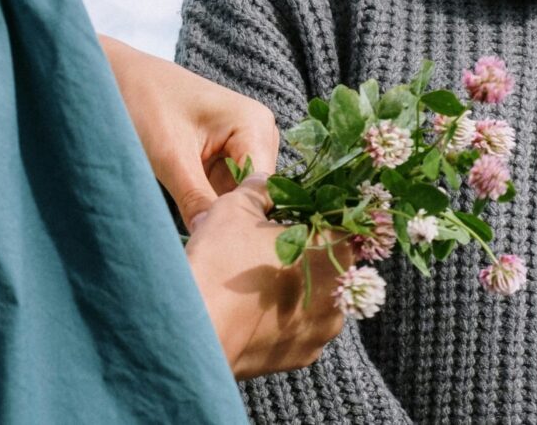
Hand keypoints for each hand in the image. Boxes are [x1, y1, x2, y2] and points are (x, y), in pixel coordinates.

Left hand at [100, 35, 278, 229]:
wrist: (119, 78)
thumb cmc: (144, 103)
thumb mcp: (169, 156)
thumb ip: (195, 199)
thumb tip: (212, 240)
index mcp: (255, 124)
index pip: (263, 188)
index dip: (242, 219)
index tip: (217, 246)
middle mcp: (260, 133)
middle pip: (255, 194)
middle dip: (231, 219)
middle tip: (205, 244)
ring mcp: (244, 144)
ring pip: (240, 196)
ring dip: (220, 215)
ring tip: (199, 234)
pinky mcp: (226, 155)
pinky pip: (226, 191)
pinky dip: (210, 206)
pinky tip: (195, 220)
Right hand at [185, 175, 350, 378]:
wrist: (197, 328)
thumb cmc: (222, 260)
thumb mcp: (237, 206)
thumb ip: (260, 188)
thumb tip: (265, 181)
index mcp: (334, 249)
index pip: (338, 222)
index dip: (311, 214)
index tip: (288, 215)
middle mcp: (339, 292)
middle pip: (327, 262)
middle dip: (302, 252)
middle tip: (266, 246)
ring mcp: (323, 329)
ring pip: (314, 298)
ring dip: (293, 288)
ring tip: (257, 282)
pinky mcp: (303, 356)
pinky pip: (298, 328)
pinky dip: (282, 319)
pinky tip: (253, 310)